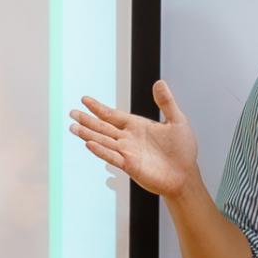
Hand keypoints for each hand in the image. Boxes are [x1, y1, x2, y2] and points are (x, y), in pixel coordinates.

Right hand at [68, 79, 200, 197]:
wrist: (185, 175)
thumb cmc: (183, 150)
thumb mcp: (177, 121)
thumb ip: (166, 102)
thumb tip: (159, 82)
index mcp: (137, 126)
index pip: (113, 115)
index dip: (98, 108)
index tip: (84, 99)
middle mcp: (128, 139)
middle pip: (103, 127)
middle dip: (87, 120)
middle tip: (71, 113)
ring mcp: (128, 152)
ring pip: (103, 141)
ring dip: (88, 134)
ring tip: (73, 127)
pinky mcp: (130, 166)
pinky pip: (112, 156)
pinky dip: (101, 150)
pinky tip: (89, 144)